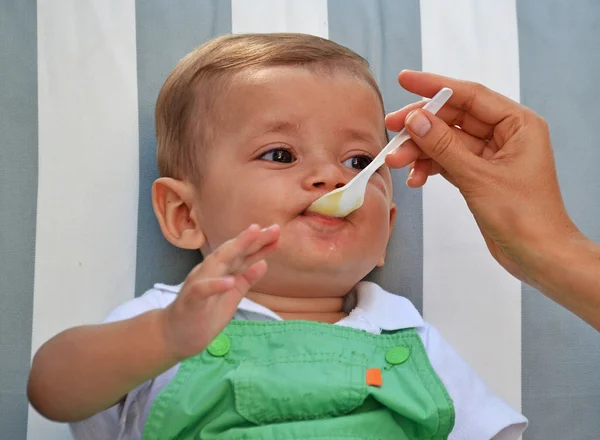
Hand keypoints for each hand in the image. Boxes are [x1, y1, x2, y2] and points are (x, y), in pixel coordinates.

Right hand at [161, 224, 279, 359]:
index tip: (278, 232)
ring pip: (217, 262)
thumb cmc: (204, 312)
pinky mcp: (191, 301)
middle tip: (274, 228)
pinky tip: (229, 281)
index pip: (242, 254)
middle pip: (232, 251)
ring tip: (253, 236)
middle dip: (252, 239)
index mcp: (220, 270)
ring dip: (235, 249)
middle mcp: (209, 271)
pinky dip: (216, 285)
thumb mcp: (232, 295)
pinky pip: (202, 290)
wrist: (176, 335)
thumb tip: (264, 263)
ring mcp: (199, 284)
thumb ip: (245, 279)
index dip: (259, 244)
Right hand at [384, 70, 579, 284]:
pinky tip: (415, 178)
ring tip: (396, 161)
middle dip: (422, 125)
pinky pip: (448, 161)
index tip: (405, 80)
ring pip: (447, 141)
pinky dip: (430, 167)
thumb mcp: (478, 177)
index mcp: (518, 124)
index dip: (435, 86)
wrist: (538, 256)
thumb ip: (444, 146)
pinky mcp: (479, 175)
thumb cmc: (524, 216)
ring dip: (421, 150)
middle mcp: (505, 135)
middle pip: (454, 118)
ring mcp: (491, 156)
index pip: (470, 95)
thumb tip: (416, 120)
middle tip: (392, 128)